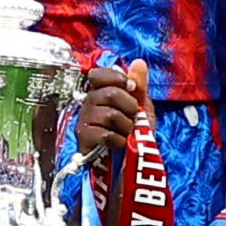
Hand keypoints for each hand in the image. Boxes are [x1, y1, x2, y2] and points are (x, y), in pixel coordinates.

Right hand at [75, 55, 152, 170]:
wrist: (132, 163)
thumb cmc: (135, 134)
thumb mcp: (142, 107)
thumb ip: (139, 85)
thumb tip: (138, 62)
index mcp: (101, 92)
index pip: (98, 74)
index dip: (117, 78)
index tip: (131, 89)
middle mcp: (89, 103)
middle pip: (109, 93)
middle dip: (129, 106)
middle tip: (133, 118)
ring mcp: (84, 121)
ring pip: (110, 114)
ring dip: (126, 126)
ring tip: (126, 132)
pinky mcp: (84, 139)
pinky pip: (105, 134)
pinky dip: (119, 140)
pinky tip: (118, 144)